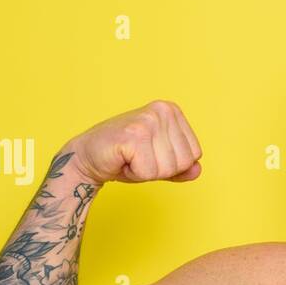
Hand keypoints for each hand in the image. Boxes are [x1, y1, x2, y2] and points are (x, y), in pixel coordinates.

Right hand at [66, 100, 202, 184]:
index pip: (195, 154)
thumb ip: (181, 167)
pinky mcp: (134, 134)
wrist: (87, 157)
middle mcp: (162, 110)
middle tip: (137, 158)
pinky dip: (134, 174)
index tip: (149, 155)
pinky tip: (122, 160)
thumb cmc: (123, 158)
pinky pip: (149, 172)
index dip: (172, 165)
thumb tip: (198, 169)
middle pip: (183, 162)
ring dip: (146, 172)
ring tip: (130, 158)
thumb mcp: (159, 162)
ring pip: (167, 168)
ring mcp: (148, 120)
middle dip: (159, 170)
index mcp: (172, 111)